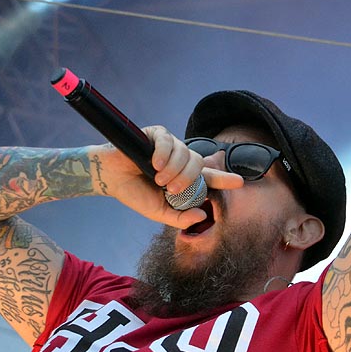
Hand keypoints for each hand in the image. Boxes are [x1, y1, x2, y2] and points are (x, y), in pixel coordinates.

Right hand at [93, 126, 243, 228]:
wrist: (110, 177)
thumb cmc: (136, 194)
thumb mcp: (159, 212)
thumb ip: (180, 217)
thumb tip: (202, 215)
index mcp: (184, 178)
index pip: (209, 177)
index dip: (225, 179)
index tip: (240, 182)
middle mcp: (181, 160)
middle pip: (198, 164)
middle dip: (188, 178)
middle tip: (171, 189)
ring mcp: (171, 146)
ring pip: (185, 153)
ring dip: (174, 169)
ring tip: (158, 179)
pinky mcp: (158, 134)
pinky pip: (169, 141)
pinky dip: (164, 154)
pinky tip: (154, 163)